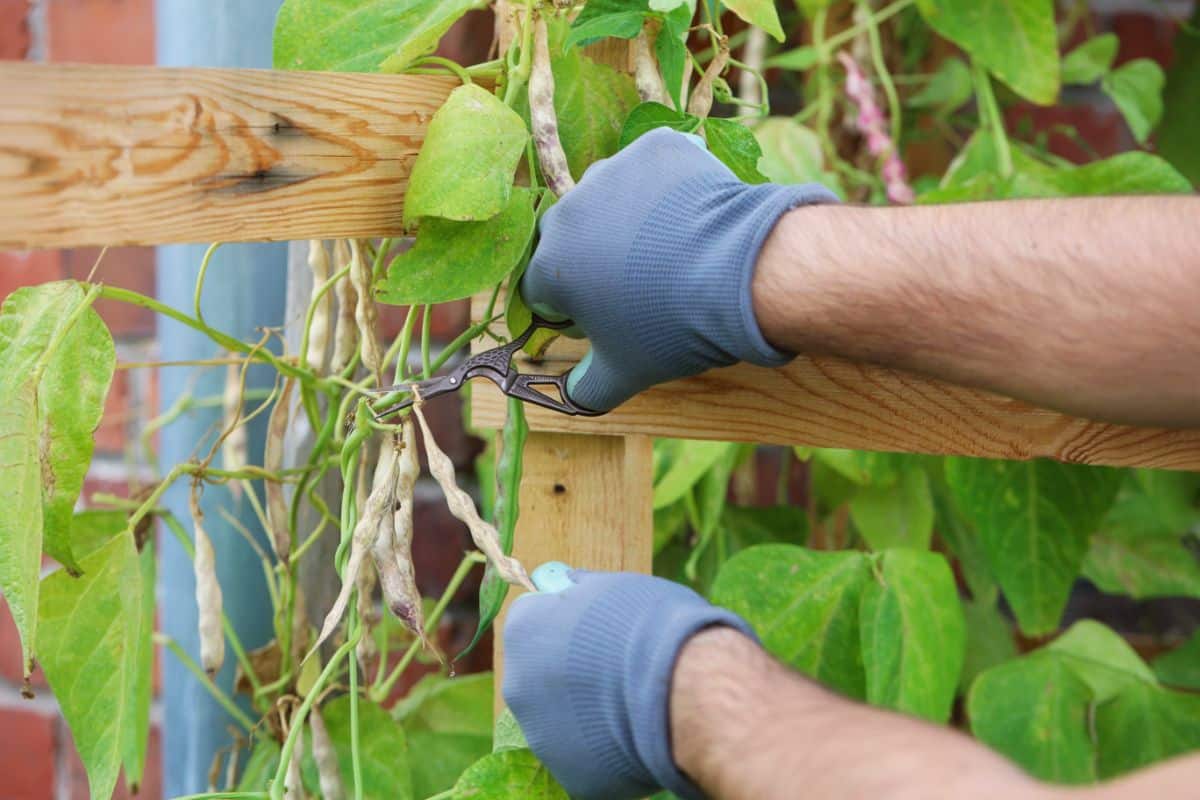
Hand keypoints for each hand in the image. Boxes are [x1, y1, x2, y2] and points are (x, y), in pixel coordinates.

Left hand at [502, 568, 756, 799]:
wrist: (685, 691)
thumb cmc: (653, 625)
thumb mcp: (614, 587)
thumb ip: (581, 591)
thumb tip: (568, 582)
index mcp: (524, 630)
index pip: (534, 622)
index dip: (569, 624)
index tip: (597, 628)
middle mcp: (519, 685)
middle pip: (543, 676)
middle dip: (574, 673)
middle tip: (619, 670)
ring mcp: (542, 737)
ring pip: (565, 721)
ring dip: (590, 713)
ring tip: (634, 704)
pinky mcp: (571, 777)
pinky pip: (589, 758)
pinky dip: (609, 751)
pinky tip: (638, 736)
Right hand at [521, 128, 836, 411]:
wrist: (738, 273)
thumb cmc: (671, 328)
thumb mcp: (625, 373)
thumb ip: (587, 389)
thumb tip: (574, 397)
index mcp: (551, 265)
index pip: (544, 290)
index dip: (573, 310)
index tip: (608, 320)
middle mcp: (570, 210)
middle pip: (573, 237)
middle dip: (595, 259)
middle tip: (642, 285)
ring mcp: (613, 171)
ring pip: (612, 196)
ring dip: (630, 217)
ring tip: (674, 247)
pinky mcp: (656, 147)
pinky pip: (656, 165)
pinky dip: (671, 183)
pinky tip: (696, 211)